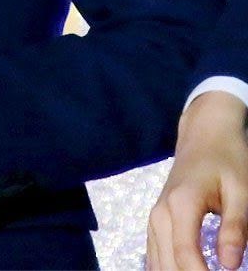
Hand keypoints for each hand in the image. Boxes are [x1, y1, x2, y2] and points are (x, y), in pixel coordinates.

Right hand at [147, 92, 247, 270]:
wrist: (205, 134)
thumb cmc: (227, 159)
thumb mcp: (241, 190)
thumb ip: (235, 227)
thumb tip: (230, 265)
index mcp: (181, 203)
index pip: (186, 256)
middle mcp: (161, 211)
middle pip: (167, 264)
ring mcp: (155, 215)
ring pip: (156, 262)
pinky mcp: (156, 219)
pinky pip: (153, 253)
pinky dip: (163, 268)